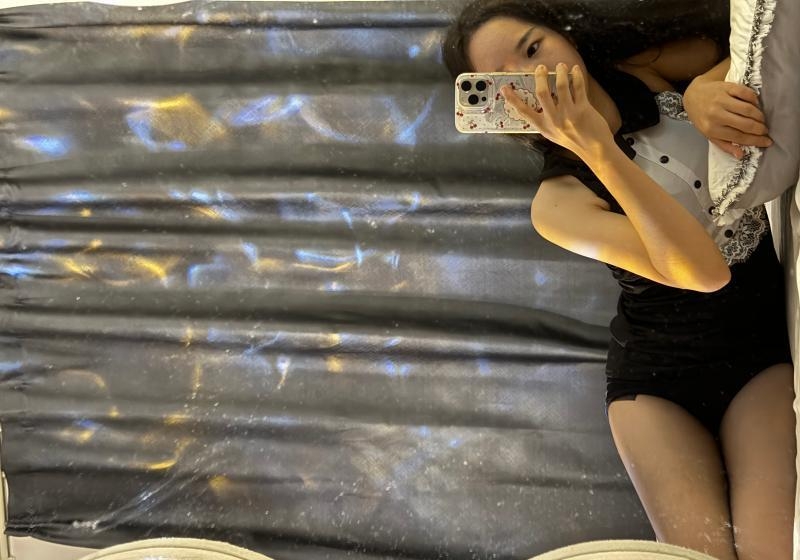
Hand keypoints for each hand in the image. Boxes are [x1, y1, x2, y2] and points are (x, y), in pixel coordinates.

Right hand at [499, 63, 613, 158]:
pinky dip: (576, 75)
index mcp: (544, 126)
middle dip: (540, 76)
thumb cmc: (573, 140)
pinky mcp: (583, 109)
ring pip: (561, 86)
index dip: (512, 99)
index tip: (504, 88)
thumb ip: (545, 119)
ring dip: (560, 72)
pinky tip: (575, 70)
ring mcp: (569, 114)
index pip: (523, 111)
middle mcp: (554, 120)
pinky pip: (578, 87)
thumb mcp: (553, 133)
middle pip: (542, 93)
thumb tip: (540, 99)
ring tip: (560, 66)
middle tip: (540, 67)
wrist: (595, 149)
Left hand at [683, 78, 771, 158]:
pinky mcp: (726, 87)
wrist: (693, 95)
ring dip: (759, 116)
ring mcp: (721, 100)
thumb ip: (724, 145)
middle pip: (745, 124)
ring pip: (748, 109)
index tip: (767, 141)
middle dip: (760, 129)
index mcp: (712, 129)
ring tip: (761, 120)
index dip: (755, 140)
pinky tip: (756, 105)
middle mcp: (716, 115)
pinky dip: (754, 99)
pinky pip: (746, 93)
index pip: (738, 137)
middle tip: (765, 130)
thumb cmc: (702, 117)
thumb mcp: (708, 134)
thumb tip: (741, 155)